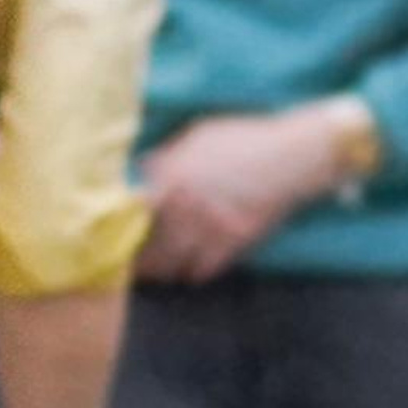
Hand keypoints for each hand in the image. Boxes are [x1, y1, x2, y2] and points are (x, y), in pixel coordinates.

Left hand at [137, 107, 344, 283]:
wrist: (292, 157)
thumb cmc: (245, 139)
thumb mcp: (201, 135)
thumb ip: (168, 155)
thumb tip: (142, 168)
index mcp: (173, 175)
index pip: (134, 210)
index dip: (122, 224)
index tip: (115, 231)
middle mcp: (186, 205)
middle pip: (149, 243)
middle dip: (137, 256)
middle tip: (129, 262)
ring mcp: (209, 227)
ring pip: (173, 261)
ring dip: (162, 269)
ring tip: (155, 272)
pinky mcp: (232, 243)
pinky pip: (202, 269)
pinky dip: (192, 272)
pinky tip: (188, 270)